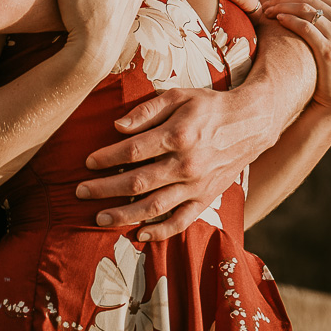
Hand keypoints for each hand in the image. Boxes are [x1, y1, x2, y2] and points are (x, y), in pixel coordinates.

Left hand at [76, 82, 275, 240]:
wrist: (249, 123)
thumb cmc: (209, 106)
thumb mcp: (179, 95)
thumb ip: (147, 110)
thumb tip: (118, 126)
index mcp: (178, 134)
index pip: (134, 150)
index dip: (108, 158)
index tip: (88, 162)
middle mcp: (186, 164)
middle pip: (138, 182)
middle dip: (105, 189)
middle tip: (81, 192)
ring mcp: (196, 185)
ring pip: (155, 207)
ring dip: (124, 214)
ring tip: (99, 217)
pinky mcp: (205, 198)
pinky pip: (181, 221)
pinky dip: (160, 232)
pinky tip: (139, 234)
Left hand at [258, 0, 330, 120]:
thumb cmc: (329, 68)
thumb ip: (319, 20)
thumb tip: (289, 2)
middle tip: (264, 4)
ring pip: (304, 9)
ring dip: (281, 7)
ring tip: (266, 12)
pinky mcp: (329, 51)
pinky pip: (306, 28)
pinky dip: (289, 20)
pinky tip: (277, 20)